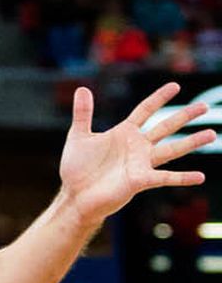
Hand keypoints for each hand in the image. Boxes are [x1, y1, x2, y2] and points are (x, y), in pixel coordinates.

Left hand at [57, 81, 212, 228]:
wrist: (74, 196)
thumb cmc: (76, 169)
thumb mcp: (78, 136)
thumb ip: (83, 113)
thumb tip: (82, 88)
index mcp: (124, 133)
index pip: (145, 110)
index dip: (159, 98)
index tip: (175, 86)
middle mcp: (137, 147)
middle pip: (166, 127)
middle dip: (185, 116)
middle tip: (205, 107)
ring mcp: (141, 163)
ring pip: (172, 149)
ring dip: (192, 142)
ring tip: (212, 134)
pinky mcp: (140, 180)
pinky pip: (165, 177)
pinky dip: (182, 177)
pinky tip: (200, 176)